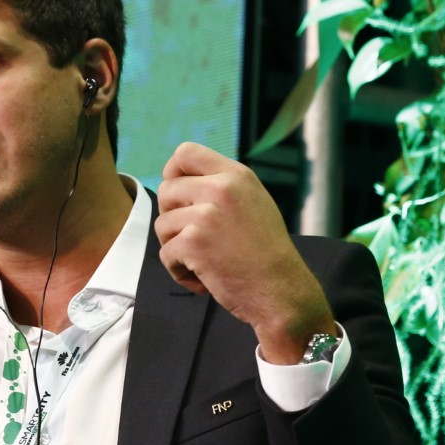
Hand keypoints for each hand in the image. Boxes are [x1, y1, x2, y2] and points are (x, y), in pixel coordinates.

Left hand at [156, 142, 335, 363]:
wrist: (282, 291)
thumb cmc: (267, 254)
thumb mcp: (254, 203)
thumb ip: (223, 188)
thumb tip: (180, 181)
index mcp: (236, 175)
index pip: (185, 153)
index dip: (172, 173)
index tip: (178, 196)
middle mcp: (220, 189)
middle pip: (166, 190)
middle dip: (172, 217)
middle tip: (192, 239)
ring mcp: (205, 214)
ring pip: (162, 224)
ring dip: (176, 248)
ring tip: (202, 263)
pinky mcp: (193, 242)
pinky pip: (166, 254)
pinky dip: (179, 272)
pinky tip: (202, 280)